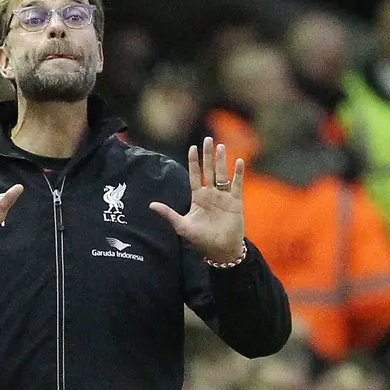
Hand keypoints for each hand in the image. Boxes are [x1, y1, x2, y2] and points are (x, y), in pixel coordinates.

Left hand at [149, 137, 244, 262]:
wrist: (221, 250)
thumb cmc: (201, 239)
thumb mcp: (183, 226)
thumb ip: (169, 214)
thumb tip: (151, 205)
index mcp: (198, 197)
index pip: (194, 175)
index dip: (194, 162)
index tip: (192, 147)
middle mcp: (211, 194)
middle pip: (209, 170)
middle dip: (208, 155)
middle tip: (208, 139)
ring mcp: (223, 197)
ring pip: (222, 174)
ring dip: (221, 160)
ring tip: (221, 146)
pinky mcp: (235, 202)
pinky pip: (237, 185)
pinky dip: (238, 174)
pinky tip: (238, 161)